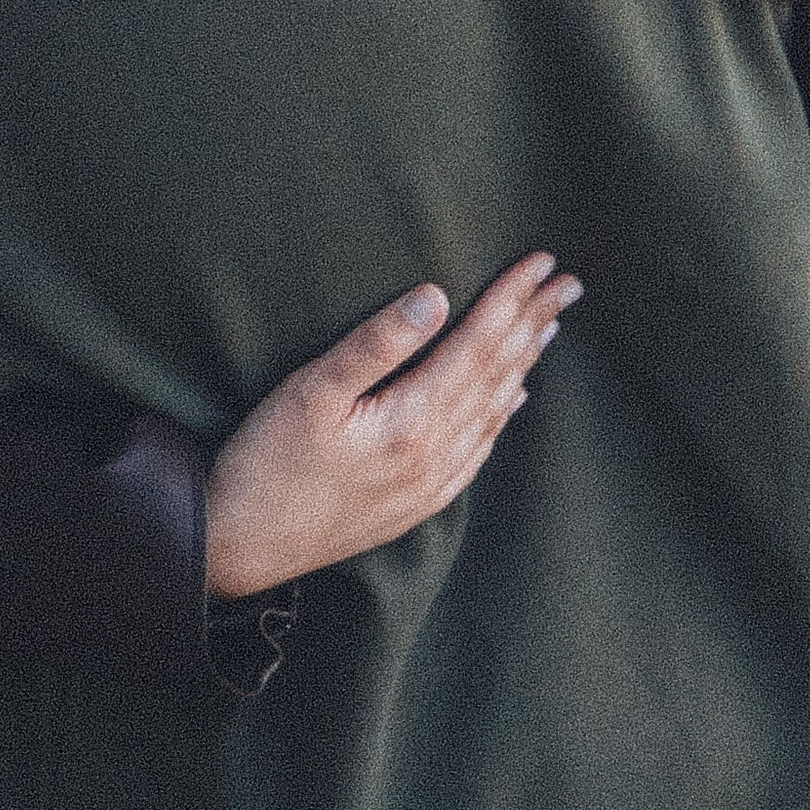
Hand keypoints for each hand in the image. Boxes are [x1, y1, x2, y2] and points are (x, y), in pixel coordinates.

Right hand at [202, 252, 580, 600]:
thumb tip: (436, 296)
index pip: (478, 344)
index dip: (511, 298)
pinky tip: (513, 398)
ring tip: (551, 325)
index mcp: (413, 421)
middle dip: (534, 323)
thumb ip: (376, 343)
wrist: (239, 549)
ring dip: (524, 363)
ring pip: (493, 411)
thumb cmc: (266, 462)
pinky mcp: (415, 503)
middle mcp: (434, 455)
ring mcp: (429, 484)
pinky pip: (477, 451)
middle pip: (497, 374)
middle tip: (570, 283)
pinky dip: (500, 416)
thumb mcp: (311, 390)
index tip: (543, 260)